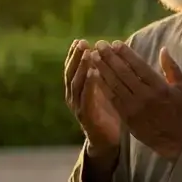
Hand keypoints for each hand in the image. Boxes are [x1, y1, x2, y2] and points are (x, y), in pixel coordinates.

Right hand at [64, 39, 120, 155]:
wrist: (108, 141)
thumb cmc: (108, 113)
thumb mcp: (105, 92)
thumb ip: (104, 76)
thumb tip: (110, 56)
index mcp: (78, 90)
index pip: (73, 69)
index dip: (75, 55)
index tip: (79, 40)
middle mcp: (74, 97)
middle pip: (71, 73)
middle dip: (76, 57)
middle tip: (81, 42)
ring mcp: (78, 107)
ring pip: (76, 84)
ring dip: (82, 68)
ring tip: (88, 54)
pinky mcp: (86, 116)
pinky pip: (87, 98)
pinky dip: (90, 84)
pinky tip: (95, 73)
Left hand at [90, 41, 181, 159]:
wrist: (172, 139)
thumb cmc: (179, 111)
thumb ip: (172, 68)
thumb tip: (163, 49)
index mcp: (160, 88)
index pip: (139, 66)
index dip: (126, 54)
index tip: (116, 43)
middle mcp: (146, 96)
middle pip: (124, 73)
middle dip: (110, 58)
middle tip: (100, 45)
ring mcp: (134, 107)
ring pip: (114, 84)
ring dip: (102, 69)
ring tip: (93, 56)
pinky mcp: (126, 116)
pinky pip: (111, 97)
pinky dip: (102, 85)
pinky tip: (95, 75)